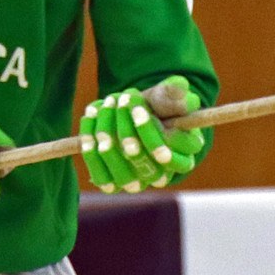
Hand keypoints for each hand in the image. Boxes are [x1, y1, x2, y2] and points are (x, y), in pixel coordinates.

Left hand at [79, 76, 204, 193]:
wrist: (130, 113)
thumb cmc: (155, 104)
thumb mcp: (167, 94)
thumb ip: (175, 92)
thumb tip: (182, 90)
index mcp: (184, 155)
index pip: (176, 158)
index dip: (155, 137)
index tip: (139, 110)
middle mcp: (163, 175)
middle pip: (147, 167)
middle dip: (129, 131)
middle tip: (121, 101)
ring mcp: (138, 183)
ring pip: (124, 174)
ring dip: (109, 136)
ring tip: (105, 105)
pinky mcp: (114, 185)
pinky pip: (102, 177)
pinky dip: (91, 150)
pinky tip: (89, 119)